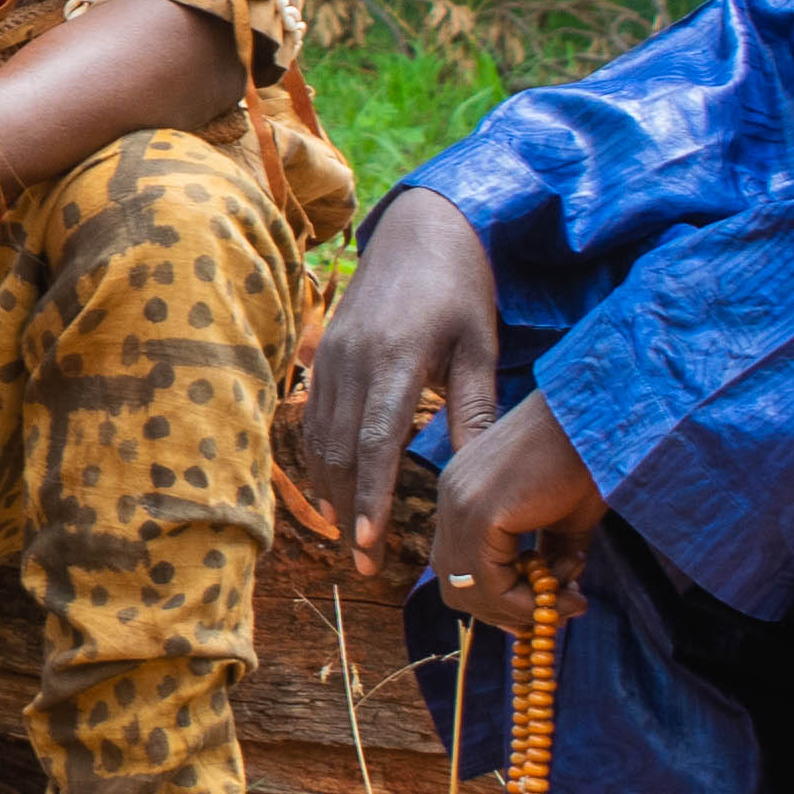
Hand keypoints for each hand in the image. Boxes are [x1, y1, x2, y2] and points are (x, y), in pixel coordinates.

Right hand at [290, 184, 500, 575]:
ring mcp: (329, 356)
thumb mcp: (481, 347)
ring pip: (318, 440)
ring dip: (330, 494)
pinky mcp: (321, 354)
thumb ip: (473, 413)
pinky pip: (311, 419)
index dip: (370, 500)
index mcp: (397, 359)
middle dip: (350, 514)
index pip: (374, 443)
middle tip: (364, 566)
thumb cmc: (462, 287)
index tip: (371, 546)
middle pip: (340, 453)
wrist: (421, 227)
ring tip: (350, 541)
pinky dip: (317, 462)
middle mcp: (353, 360)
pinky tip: (332, 494)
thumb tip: (475, 478)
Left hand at [425, 393, 604, 603]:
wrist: (600, 421)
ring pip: (468, 589)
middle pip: (454, 583)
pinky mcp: (479, 513)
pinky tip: (561, 593)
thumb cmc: (587, 459)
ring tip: (568, 601)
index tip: (544, 609)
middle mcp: (451, 498)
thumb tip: (555, 600)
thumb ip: (550, 556)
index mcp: (463, 493)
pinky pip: (488, 582)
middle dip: (504, 610)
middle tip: (555, 613)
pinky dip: (522, 601)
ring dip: (519, 609)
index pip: (458, 565)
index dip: (496, 597)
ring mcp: (460, 504)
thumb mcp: (564, 520)